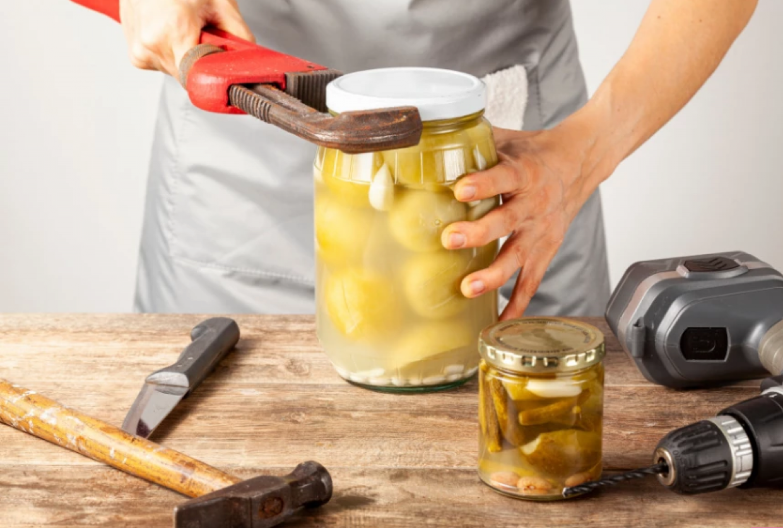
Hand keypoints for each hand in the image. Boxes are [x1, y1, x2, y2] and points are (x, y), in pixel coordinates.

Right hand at [119, 0, 254, 76]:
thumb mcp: (219, 3)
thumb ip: (239, 34)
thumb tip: (251, 58)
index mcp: (173, 29)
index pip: (196, 77)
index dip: (212, 73)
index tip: (218, 66)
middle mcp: (151, 44)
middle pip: (188, 75)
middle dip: (201, 60)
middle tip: (202, 35)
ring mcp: (140, 51)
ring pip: (176, 71)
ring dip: (185, 55)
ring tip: (183, 27)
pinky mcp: (136, 55)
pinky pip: (162, 64)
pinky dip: (171, 52)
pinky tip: (170, 30)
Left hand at [441, 120, 603, 319]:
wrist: (581, 162)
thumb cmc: (534, 151)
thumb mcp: (507, 139)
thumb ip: (473, 141)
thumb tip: (428, 136)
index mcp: (523, 173)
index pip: (503, 177)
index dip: (482, 184)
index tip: (460, 188)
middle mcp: (533, 204)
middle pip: (506, 221)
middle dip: (477, 233)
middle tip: (449, 239)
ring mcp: (541, 232)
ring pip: (517, 257)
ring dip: (493, 275)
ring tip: (468, 288)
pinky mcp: (546, 250)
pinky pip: (532, 282)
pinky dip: (517, 303)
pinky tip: (498, 322)